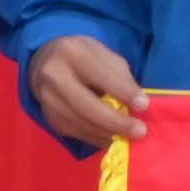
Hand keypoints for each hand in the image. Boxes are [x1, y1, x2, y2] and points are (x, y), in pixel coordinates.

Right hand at [27, 35, 150, 150]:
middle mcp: (54, 76)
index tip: (144, 105)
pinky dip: (97, 138)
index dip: (124, 93)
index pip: (101, 76)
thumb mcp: (104, 55)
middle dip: (117, 122)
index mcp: (71, 52)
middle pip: (88, 107)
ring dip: (109, 134)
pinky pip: (77, 133)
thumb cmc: (83, 57)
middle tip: (140, 132)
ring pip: (82, 124)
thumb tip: (137, 104)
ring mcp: (48, 99)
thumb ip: (121, 76)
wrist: (45, 62)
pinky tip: (112, 138)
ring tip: (129, 137)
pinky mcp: (49, 118)